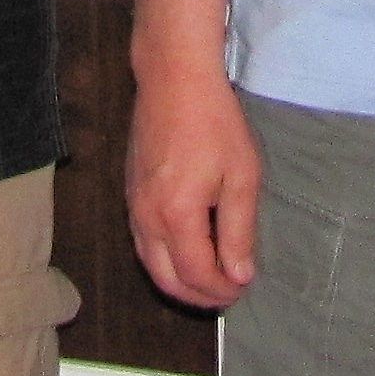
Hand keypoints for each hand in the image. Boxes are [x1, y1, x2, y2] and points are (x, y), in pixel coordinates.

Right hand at [126, 67, 260, 309]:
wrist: (173, 80)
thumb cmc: (215, 123)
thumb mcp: (241, 176)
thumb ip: (239, 231)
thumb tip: (240, 275)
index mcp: (176, 215)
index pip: (197, 274)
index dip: (221, 291)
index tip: (244, 289)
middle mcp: (146, 217)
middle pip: (166, 279)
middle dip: (199, 296)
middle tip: (229, 295)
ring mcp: (133, 205)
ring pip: (150, 264)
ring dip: (180, 281)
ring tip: (212, 280)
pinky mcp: (130, 193)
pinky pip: (143, 242)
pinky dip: (165, 260)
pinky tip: (188, 252)